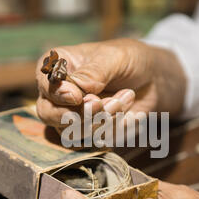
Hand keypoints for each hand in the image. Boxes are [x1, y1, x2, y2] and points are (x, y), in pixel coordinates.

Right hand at [35, 38, 185, 131]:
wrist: (153, 79)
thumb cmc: (129, 60)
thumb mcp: (113, 58)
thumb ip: (93, 72)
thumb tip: (74, 89)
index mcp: (57, 67)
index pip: (44, 84)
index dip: (58, 94)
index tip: (76, 96)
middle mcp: (58, 94)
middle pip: (48, 114)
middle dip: (78, 113)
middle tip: (102, 104)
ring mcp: (72, 116)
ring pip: (73, 131)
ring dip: (103, 118)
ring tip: (126, 97)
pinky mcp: (90, 132)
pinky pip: (96, 140)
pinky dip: (115, 126)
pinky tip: (129, 109)